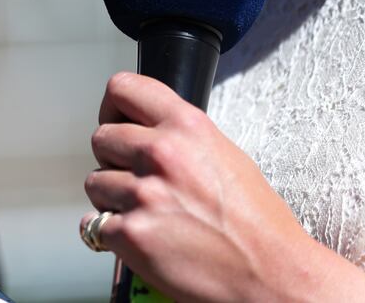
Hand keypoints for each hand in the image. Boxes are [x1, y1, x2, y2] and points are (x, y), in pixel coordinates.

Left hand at [80, 72, 364, 301]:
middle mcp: (162, 153)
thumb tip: (140, 128)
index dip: (112, 107)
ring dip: (111, 199)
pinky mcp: (131, 233)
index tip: (115, 121)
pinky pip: (93, 225)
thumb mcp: (223, 153)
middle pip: (100, 138)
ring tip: (146, 213)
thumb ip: (178, 135)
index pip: (122, 88)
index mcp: (187, 126)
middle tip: (137, 179)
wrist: (271, 277)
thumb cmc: (255, 221)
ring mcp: (144, 194)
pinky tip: (141, 236)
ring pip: (94, 183)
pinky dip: (111, 234)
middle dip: (112, 160)